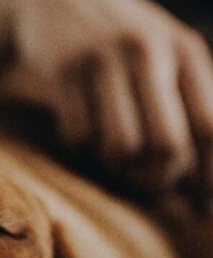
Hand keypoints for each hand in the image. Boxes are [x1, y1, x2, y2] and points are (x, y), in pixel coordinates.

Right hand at [0, 0, 212, 209]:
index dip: (208, 180)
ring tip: (113, 157)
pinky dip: (80, 146)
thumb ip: (184, 109)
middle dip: (159, 181)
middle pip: (166, 147)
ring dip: (116, 168)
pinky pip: (77, 136)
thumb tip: (201, 190)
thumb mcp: (163, 58)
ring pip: (119, 148)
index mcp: (185, 52)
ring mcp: (102, 60)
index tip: (201, 212)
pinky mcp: (62, 70)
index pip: (209, 130)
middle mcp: (148, 52)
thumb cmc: (120, 43)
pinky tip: (80, 130)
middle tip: (150, 188)